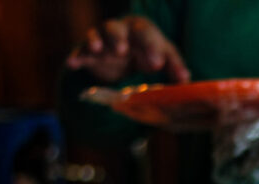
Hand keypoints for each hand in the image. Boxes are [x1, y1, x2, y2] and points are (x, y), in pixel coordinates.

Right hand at [65, 16, 189, 83]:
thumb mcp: (164, 57)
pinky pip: (81, 50)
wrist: (126, 55)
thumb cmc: (149, 52)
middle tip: (122, 50)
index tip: (157, 64)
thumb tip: (185, 79)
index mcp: (142, 30)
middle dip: (119, 38)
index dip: (152, 47)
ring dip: (96, 40)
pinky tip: (73, 63)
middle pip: (117, 28)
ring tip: (97, 50)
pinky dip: (77, 55)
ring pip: (97, 34)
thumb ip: (175, 66)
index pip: (147, 34)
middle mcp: (121, 31)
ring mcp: (103, 40)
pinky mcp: (89, 53)